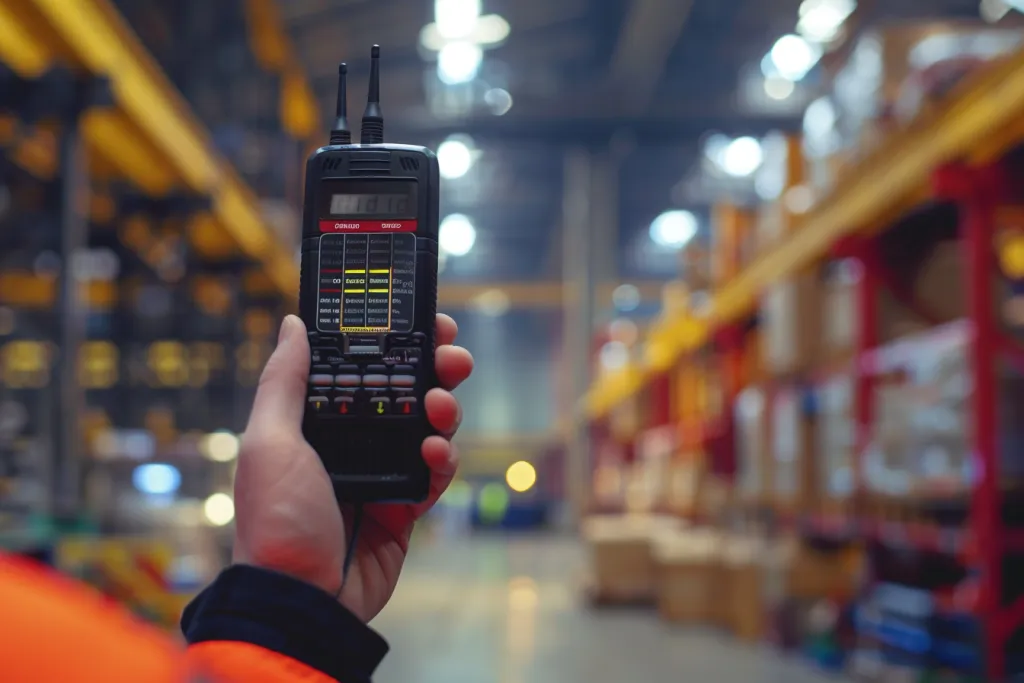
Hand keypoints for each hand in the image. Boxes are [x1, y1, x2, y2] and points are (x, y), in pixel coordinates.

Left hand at [232, 314, 472, 621]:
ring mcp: (381, 473)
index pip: (361, 367)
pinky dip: (442, 457)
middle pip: (404, 391)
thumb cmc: (275, 520)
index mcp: (316, 422)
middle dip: (434, 368)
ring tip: (440, 406)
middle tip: (454, 356)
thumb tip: (292, 325)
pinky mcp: (405, 507)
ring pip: (428, 426)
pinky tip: (433, 452)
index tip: (421, 321)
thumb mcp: (269, 441)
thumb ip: (284, 382)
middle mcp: (351, 441)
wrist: (300, 599)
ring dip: (444, 408)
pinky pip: (436, 472)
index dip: (392, 342)